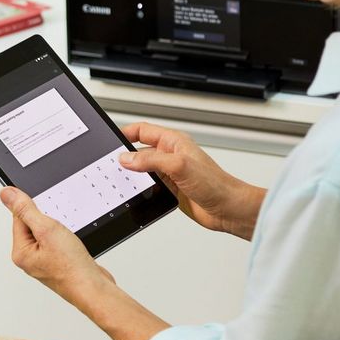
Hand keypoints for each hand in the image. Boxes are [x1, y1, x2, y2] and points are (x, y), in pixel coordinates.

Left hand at [0, 186, 169, 339]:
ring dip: (60, 229)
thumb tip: (6, 194)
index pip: (19, 217)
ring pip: (49, 232)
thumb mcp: (46, 229)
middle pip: (34, 224)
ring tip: (68, 240)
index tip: (48, 210)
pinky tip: (74, 245)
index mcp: (20, 252)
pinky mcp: (59, 262)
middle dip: (50, 220)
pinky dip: (68, 238)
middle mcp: (30, 258)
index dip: (35, 209)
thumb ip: (25, 210)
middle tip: (61, 230)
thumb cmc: (71, 267)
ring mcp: (45, 261)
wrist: (93, 288)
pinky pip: (60, 242)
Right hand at [120, 121, 266, 239]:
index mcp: (174, 142)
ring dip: (133, 175)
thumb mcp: (179, 166)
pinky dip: (141, 189)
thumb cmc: (215, 184)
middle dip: (126, 158)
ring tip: (121, 181)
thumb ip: (151, 161)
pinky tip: (136, 194)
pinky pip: (149, 186)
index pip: (143, 131)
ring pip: (143, 170)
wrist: (228, 209)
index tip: (111, 141)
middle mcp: (171, 156)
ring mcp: (170, 173)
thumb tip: (127, 159)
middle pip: (140, 151)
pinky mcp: (171, 189)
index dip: (126, 133)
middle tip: (111, 166)